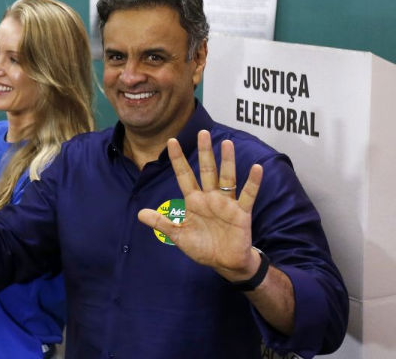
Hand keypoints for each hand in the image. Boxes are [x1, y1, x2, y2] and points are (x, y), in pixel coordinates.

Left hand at [138, 130, 262, 281]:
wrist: (225, 263)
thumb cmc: (202, 247)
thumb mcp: (179, 236)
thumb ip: (162, 223)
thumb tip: (140, 214)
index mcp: (194, 201)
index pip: (184, 176)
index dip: (178, 159)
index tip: (171, 141)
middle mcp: (210, 198)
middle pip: (207, 171)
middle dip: (204, 152)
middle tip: (203, 132)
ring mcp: (227, 204)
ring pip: (227, 178)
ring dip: (228, 161)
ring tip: (226, 144)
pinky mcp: (241, 213)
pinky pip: (248, 195)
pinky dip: (253, 183)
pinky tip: (256, 168)